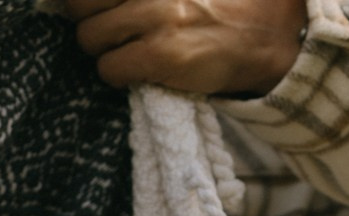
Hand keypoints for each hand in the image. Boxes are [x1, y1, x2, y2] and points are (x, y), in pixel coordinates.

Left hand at [59, 0, 306, 96]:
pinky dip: (117, 74)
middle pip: (79, 3)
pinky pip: (108, 68)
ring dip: (104, 49)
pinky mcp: (160, 53)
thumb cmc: (221, 2)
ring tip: (129, 48)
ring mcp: (156, 16)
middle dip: (89, 18)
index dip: (85, 2)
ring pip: (89, 37)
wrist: (269, 33)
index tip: (95, 7)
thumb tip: (90, 2)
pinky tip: (139, 69)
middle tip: (111, 27)